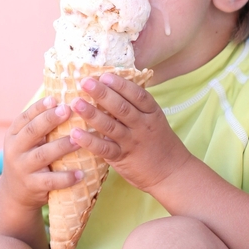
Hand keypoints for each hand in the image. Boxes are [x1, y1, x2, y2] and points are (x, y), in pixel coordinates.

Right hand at [0, 96, 83, 210]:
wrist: (16, 194)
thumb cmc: (29, 159)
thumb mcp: (27, 141)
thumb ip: (41, 125)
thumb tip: (67, 97)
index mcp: (14, 134)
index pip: (26, 117)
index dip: (40, 107)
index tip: (55, 98)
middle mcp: (15, 149)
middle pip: (32, 131)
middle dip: (50, 119)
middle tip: (68, 110)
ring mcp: (22, 168)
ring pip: (42, 155)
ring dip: (61, 146)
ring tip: (78, 140)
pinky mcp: (32, 186)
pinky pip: (50, 181)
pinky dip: (66, 178)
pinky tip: (81, 174)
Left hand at [70, 73, 191, 192]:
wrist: (173, 173)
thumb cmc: (160, 143)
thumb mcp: (154, 120)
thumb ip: (136, 108)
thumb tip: (111, 89)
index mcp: (152, 113)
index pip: (137, 95)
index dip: (121, 84)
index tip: (105, 75)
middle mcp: (142, 126)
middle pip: (121, 107)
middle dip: (102, 93)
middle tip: (85, 82)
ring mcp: (132, 142)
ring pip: (110, 126)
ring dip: (92, 114)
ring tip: (76, 103)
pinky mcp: (123, 158)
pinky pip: (104, 149)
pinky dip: (89, 141)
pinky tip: (75, 133)